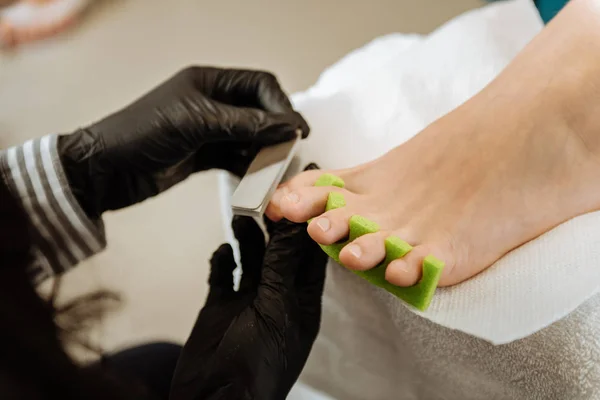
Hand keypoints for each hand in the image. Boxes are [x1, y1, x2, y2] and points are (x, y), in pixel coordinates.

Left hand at [57, 67, 308, 217]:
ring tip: (273, 168)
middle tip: (288, 151)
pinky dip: (248, 167)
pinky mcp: (202, 156)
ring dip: (263, 151)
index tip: (296, 129)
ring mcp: (208, 131)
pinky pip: (235, 158)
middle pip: (258, 111)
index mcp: (209, 82)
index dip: (281, 105)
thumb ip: (245, 124)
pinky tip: (255, 178)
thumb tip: (289, 126)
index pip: (259, 84)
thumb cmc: (142, 133)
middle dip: (275, 130)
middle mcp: (212, 103)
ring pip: (249, 137)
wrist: (106, 170)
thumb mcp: (197, 122)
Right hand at [170, 213, 327, 398]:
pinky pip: (225, 276)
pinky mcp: (221, 308)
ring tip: (243, 215)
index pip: (311, 252)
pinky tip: (223, 249)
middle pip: (280, 251)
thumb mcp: (276, 306)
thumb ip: (282, 264)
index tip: (307, 192)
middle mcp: (278, 297)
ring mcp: (249, 302)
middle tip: (268, 195)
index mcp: (302, 300)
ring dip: (248, 237)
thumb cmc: (257, 365)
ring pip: (252, 259)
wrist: (216, 399)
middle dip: (276, 224)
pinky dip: (224, 260)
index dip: (310, 221)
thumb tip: (295, 223)